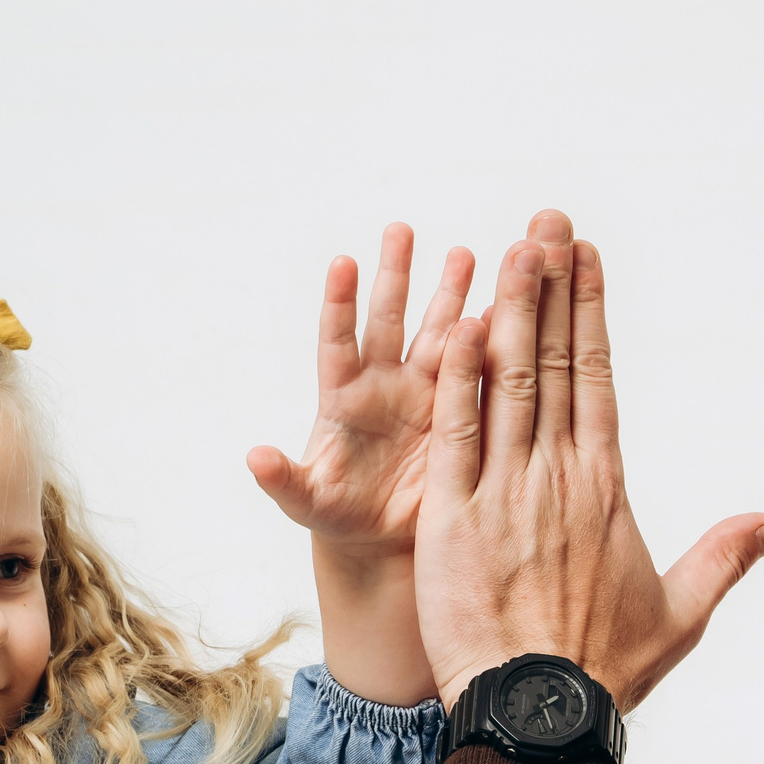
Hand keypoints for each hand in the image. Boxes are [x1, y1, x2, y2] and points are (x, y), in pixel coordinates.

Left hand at [248, 225, 475, 559]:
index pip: (338, 340)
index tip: (343, 262)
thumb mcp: (307, 500)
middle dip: (396, 274)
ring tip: (466, 252)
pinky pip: (475, 368)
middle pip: (389, 320)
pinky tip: (509, 310)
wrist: (382, 534)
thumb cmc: (338, 512)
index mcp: (343, 397)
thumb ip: (284, 478)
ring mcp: (423, 392)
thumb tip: (254, 458)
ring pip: (438, 333)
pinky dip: (491, 340)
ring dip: (451, 293)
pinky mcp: (457, 409)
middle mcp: (384, 384)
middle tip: (401, 229)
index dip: (340, 303)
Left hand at [414, 209, 763, 708]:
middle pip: (551, 361)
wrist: (542, 715)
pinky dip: (456, 380)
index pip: (597, 378)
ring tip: (510, 248)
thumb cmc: (607, 671)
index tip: (585, 259)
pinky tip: (456, 326)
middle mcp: (557, 476)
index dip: (587, 313)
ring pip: (505, 382)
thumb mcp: (680, 613)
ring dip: (505, 310)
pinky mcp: (453, 519)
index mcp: (605, 487)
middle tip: (546, 221)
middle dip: (548, 286)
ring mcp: (503, 493)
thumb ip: (723, 558)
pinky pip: (454, 435)